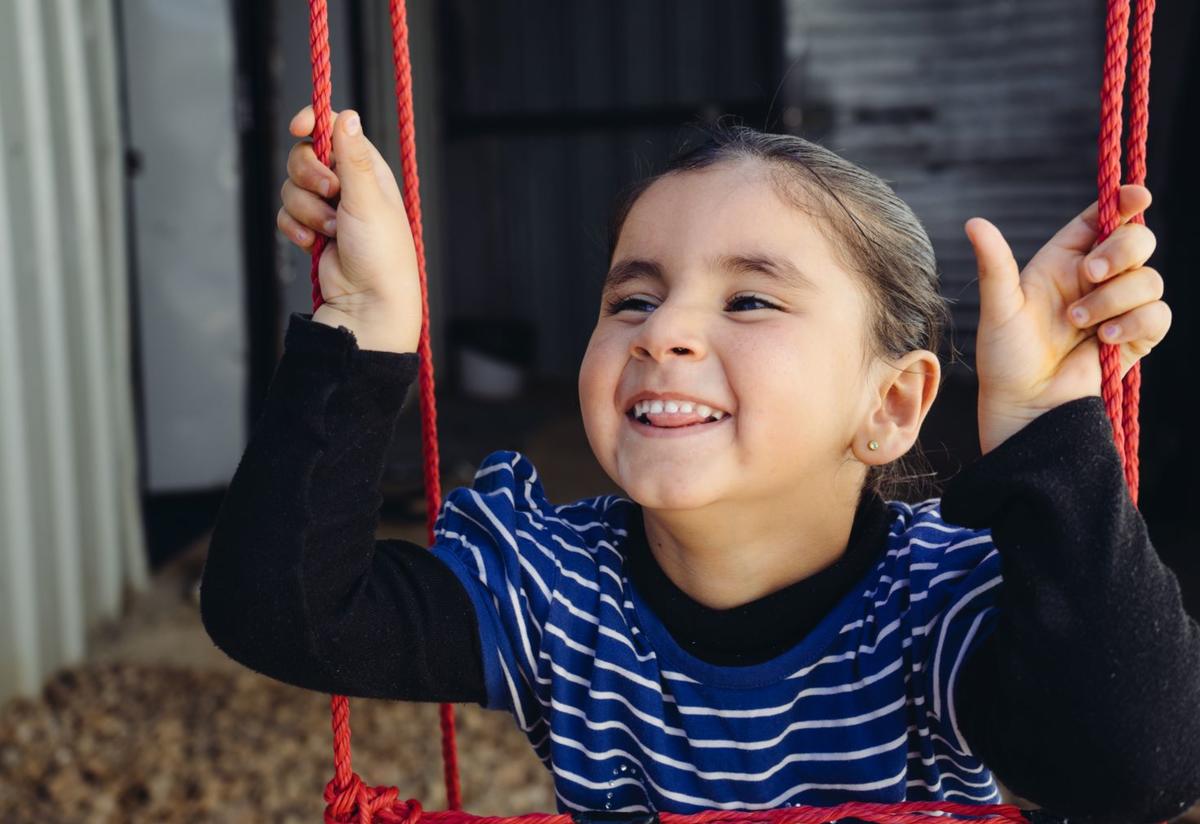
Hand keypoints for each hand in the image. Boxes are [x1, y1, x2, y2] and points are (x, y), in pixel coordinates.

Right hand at [278, 105, 421, 350]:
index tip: (298, 127)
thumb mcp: (367, 199)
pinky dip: (295, 229)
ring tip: (331, 232)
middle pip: (303, 155)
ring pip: (290, 187)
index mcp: (366, 169)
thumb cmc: (379, 252)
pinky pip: (285, 214)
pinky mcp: (310, 229)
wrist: (367, 302)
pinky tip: (315, 245)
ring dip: (307, 210)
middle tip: (330, 195)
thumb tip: (349, 115)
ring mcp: (327, 207)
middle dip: (308, 176)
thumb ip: (353, 157)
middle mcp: (346, 184)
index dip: (312, 122)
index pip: (333, 128)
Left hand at [966, 184, 1170, 454]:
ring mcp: (1118, 307)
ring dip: (1115, 298)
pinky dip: (1135, 323)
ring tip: (1078, 323)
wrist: (1025, 406)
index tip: (1134, 196)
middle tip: (1090, 274)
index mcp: (1064, 261)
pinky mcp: (1136, 337)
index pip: (1104, 218)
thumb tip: (974, 222)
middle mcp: (1095, 279)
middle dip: (1121, 250)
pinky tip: (1104, 341)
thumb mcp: (998, 307)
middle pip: (1137, 240)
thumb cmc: (1005, 358)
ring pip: (1150, 279)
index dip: (1124, 201)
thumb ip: (995, 264)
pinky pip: (1158, 315)